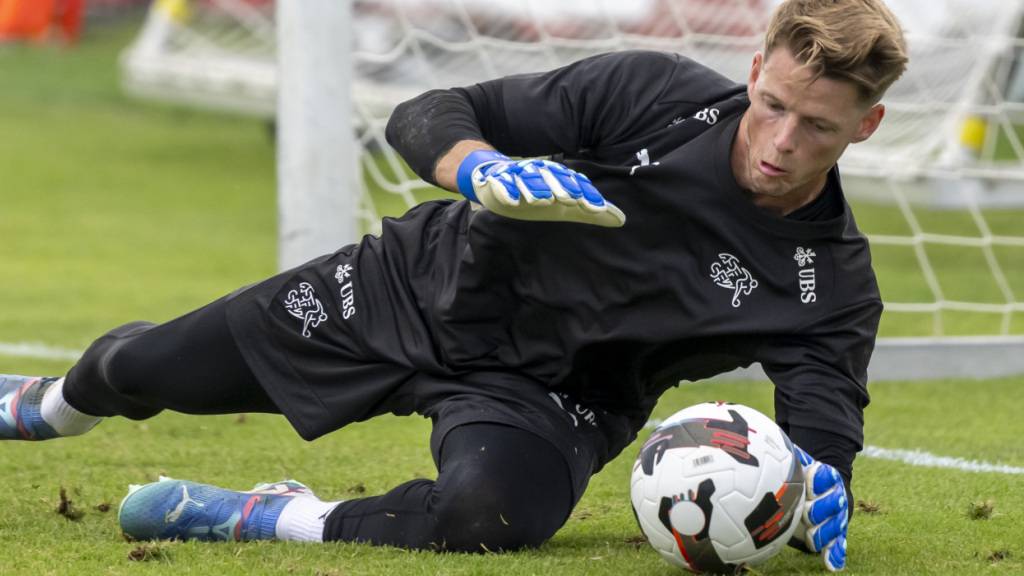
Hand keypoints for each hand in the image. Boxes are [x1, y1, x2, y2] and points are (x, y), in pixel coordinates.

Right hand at [455, 150, 625, 227]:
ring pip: (529, 180)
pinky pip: (502, 185)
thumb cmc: (536, 194)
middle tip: (572, 200)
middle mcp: (539, 173)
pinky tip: (513, 201)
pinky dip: (507, 191)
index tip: (597, 209)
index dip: (587, 195)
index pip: (576, 184)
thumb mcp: (565, 207)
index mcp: (558, 177)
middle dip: (563, 188)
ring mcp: (517, 176)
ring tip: (543, 200)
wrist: (496, 180)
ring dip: (536, 189)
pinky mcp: (497, 181)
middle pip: (553, 178)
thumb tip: (622, 220)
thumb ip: (590, 212)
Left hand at [791, 444, 848, 571]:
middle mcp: (835, 495)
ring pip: (836, 525)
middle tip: (806, 513)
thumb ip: (784, 457)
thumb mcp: (792, 461)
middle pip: (833, 503)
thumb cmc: (796, 473)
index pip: (824, 477)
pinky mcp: (835, 531)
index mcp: (824, 476)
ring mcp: (837, 514)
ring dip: (825, 532)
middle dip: (820, 509)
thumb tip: (761, 447)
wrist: (816, 485)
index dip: (816, 481)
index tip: (807, 485)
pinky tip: (832, 564)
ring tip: (813, 538)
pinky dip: (836, 553)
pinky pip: (838, 543)